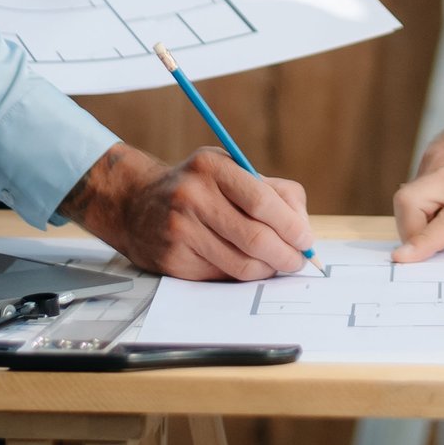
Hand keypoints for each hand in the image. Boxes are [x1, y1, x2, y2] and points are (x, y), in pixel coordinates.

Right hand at [61, 141, 313, 279]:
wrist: (136, 204)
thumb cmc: (198, 186)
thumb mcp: (230, 169)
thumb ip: (272, 191)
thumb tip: (304, 230)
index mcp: (212, 167)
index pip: (262, 201)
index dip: (291, 226)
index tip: (307, 241)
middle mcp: (193, 198)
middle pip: (255, 238)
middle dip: (287, 256)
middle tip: (299, 262)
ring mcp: (180, 231)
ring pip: (241, 264)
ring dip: (268, 271)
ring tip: (277, 266)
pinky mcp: (173, 261)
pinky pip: (222, 277)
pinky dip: (242, 276)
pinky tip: (247, 267)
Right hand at [393, 95, 443, 261]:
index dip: (424, 242)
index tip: (402, 259)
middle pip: (409, 206)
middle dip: (409, 234)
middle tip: (429, 247)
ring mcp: (440, 157)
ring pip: (409, 196)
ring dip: (418, 218)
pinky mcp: (434, 150)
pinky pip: (419, 183)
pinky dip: (425, 201)